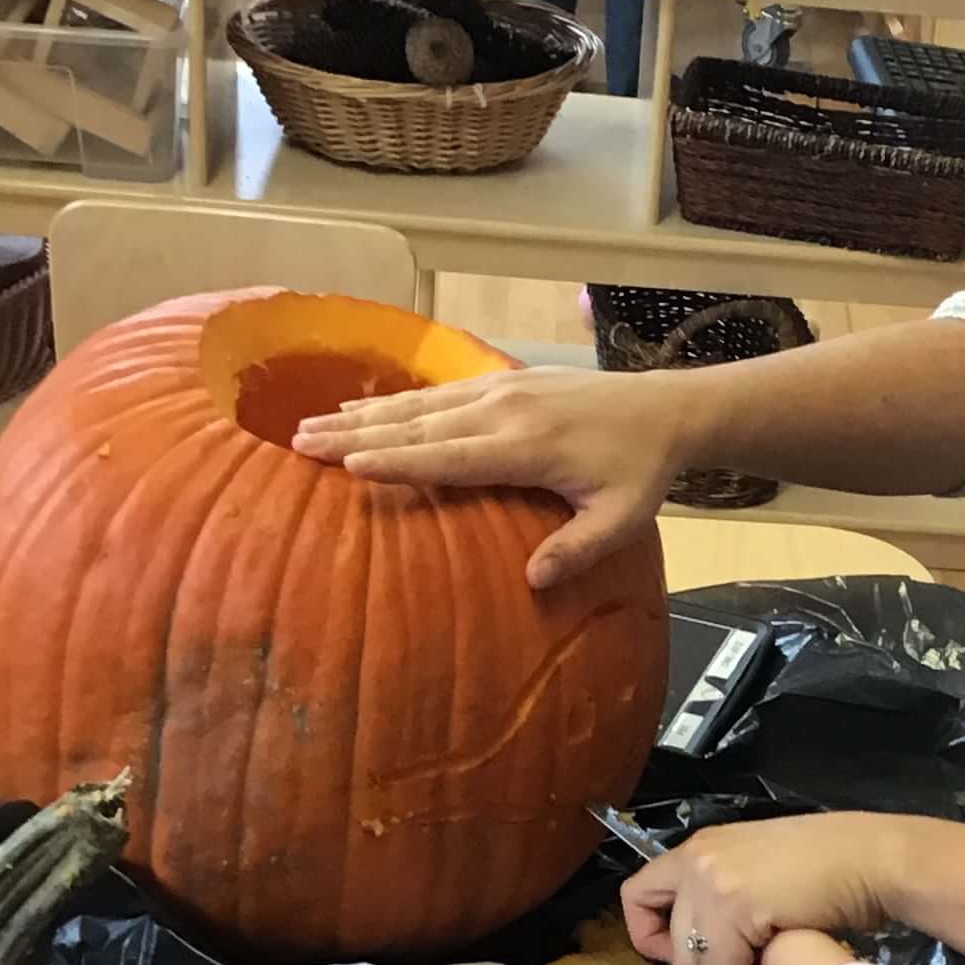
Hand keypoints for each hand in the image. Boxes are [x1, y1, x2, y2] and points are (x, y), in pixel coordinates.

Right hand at [293, 366, 686, 588]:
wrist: (665, 409)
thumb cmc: (640, 471)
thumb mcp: (621, 519)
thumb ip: (577, 550)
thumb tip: (532, 582)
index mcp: (527, 447)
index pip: (449, 457)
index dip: (398, 462)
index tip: (348, 466)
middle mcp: (503, 411)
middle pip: (417, 426)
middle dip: (356, 435)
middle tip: (299, 443)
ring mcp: (499, 391)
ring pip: (418, 406)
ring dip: (362, 415)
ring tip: (310, 424)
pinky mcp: (502, 382)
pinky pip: (436, 394)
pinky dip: (394, 402)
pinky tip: (360, 408)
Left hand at [623, 815, 899, 964]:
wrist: (874, 859)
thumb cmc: (835, 865)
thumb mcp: (763, 871)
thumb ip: (727, 897)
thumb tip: (708, 949)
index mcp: (699, 849)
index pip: (636, 896)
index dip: (652, 938)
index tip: (688, 957)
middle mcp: (696, 861)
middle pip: (673, 948)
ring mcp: (712, 883)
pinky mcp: (735, 908)